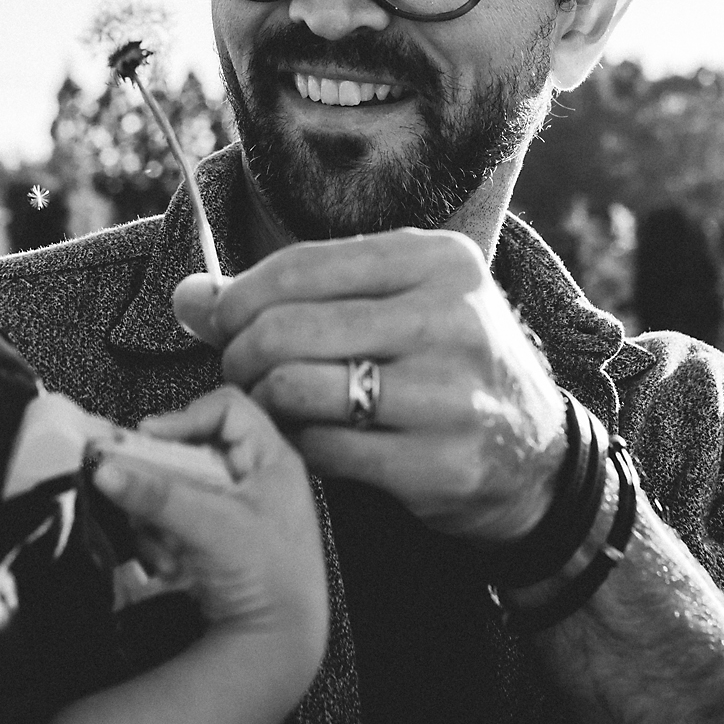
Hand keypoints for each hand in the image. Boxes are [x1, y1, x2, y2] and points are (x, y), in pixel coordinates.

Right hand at [92, 387, 327, 658]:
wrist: (274, 646)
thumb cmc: (275, 584)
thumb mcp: (213, 525)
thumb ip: (158, 494)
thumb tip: (111, 467)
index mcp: (271, 460)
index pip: (225, 409)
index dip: (185, 418)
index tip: (149, 439)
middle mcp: (252, 480)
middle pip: (187, 452)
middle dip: (160, 482)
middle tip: (138, 492)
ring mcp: (229, 512)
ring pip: (171, 490)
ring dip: (156, 518)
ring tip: (165, 545)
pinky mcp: (208, 541)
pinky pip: (167, 523)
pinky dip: (160, 542)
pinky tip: (168, 564)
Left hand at [173, 229, 568, 544]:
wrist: (535, 456)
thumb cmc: (443, 365)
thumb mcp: (390, 306)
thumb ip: (291, 293)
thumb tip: (189, 295)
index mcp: (438, 260)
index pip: (300, 267)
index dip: (240, 297)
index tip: (222, 322)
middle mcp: (451, 318)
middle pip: (289, 329)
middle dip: (241, 355)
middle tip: (241, 372)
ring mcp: (450, 393)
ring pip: (297, 389)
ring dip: (262, 403)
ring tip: (269, 404)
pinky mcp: (440, 463)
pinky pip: (324, 448)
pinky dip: (301, 445)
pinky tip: (311, 439)